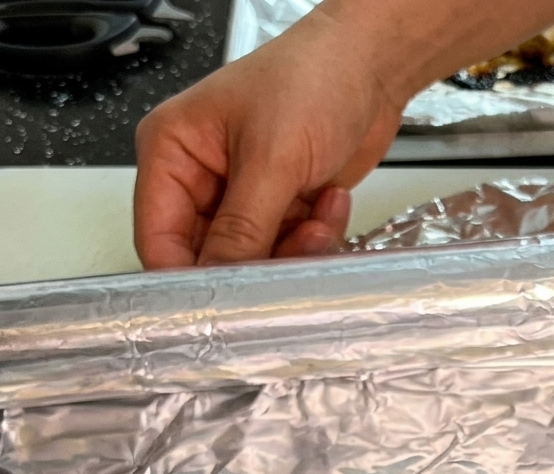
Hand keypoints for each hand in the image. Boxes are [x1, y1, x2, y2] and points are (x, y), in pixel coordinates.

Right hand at [134, 0, 553, 269]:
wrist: (370, 68)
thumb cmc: (313, 79)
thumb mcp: (272, 157)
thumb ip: (243, 227)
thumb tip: (219, 280)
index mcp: (172, 153)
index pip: (159, 240)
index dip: (189, 278)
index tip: (225, 301)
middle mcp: (201, 178)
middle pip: (212, 258)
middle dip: (258, 261)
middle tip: (293, 245)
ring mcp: (243, 196)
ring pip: (256, 260)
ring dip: (296, 248)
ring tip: (318, 212)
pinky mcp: (280, 207)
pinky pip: (290, 249)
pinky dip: (316, 236)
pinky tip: (328, 200)